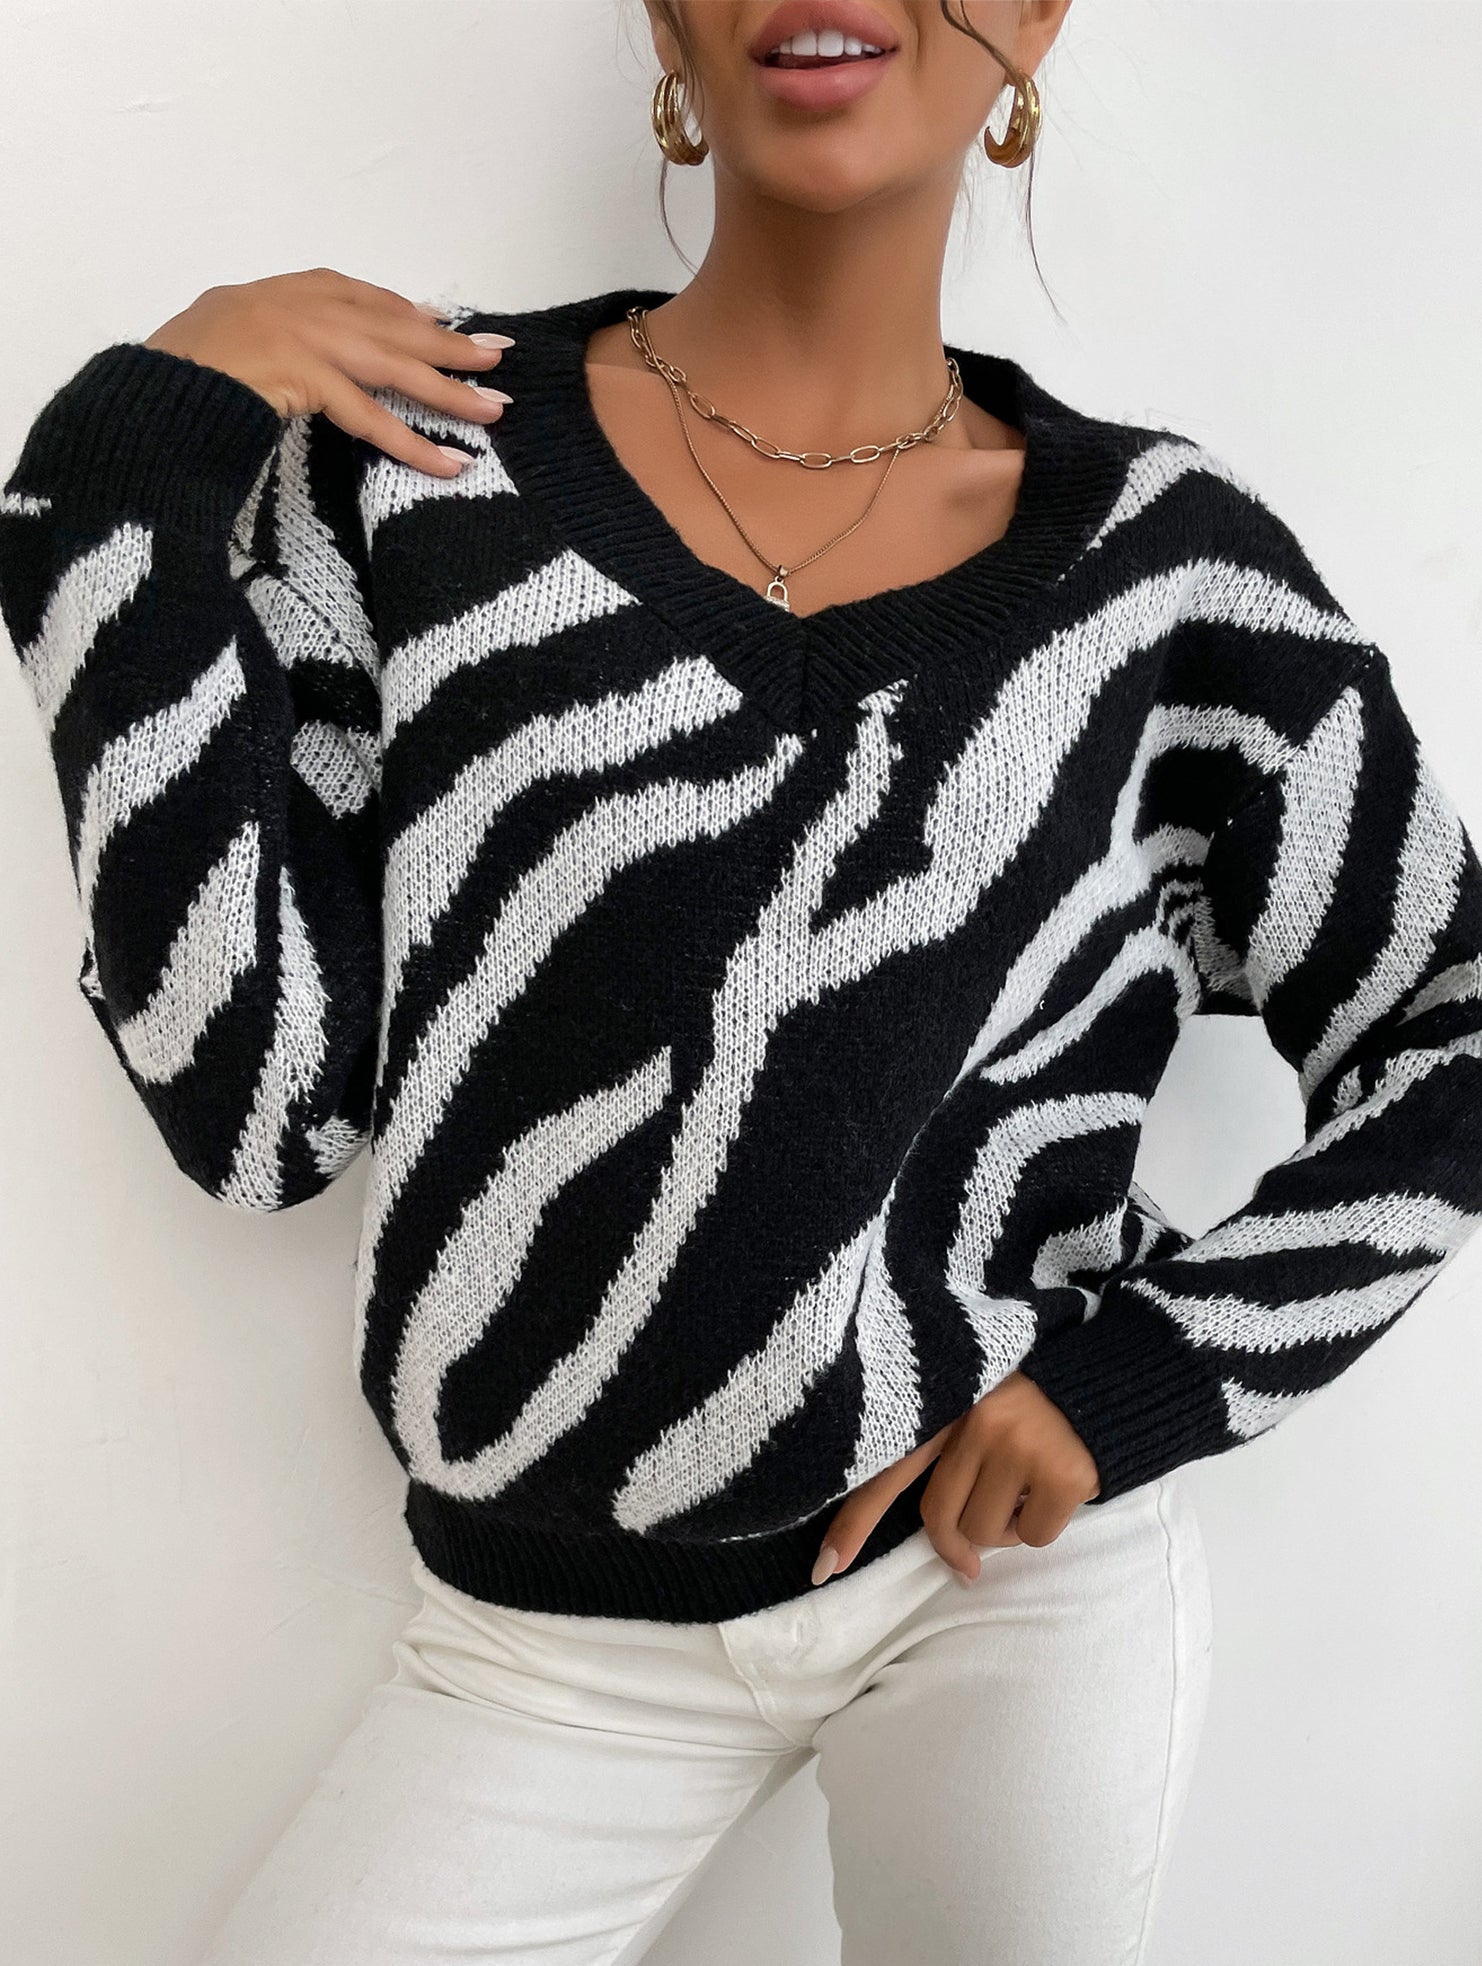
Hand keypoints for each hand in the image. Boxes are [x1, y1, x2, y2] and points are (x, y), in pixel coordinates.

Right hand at [143, 267, 512, 477]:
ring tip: (493, 413)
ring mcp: (305, 337)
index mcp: (284, 292)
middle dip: (448, 344)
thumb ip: (282, 337)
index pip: (362, 297)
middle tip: (499, 359)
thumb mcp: (234, 336)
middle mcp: (301, 305)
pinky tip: (449, 464)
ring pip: (394, 367)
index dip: (407, 313)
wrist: (152, 386)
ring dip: (448, 392)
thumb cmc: (184, 375)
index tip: (443, 322)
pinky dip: (413, 444)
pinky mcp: (305, 376)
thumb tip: (329, 362)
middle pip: (392, 325)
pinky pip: (372, 418)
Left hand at [813, 1372, 1100, 1586]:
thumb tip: (943, 1541)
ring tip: (1027, 1487)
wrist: (1114, 1379)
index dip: (855, 1520)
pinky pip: (1034, 1537)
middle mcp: (975, 1419)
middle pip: (941, 1517)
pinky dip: (1043, 1525)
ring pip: (986, 1533)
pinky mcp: (1060, 1472)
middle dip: (957, 1543)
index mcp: (946, 1401)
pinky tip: (1056, 1489)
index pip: (888, 1468)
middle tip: (973, 1552)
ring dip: (1005, 1529)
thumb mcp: (980, 1403)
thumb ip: (948, 1449)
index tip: (824, 1568)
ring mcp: (1017, 1445)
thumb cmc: (1034, 1400)